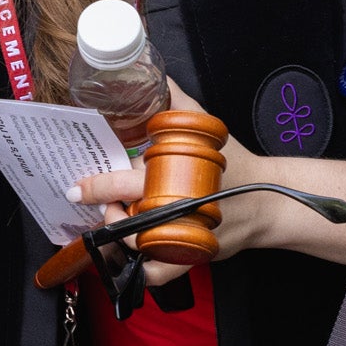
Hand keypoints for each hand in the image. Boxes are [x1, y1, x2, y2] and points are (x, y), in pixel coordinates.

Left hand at [69, 83, 345, 285]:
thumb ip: (177, 100)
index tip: (77, 188)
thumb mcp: (206, 125)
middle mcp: (174, 209)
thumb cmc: (234, 162)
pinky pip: (158, 274)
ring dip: (122, 239)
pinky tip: (137, 257)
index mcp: (172, 177)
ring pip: (137, 247)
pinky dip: (144, 270)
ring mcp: (183, 237)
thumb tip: (155, 71)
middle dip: (107, 214)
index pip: (124, 183)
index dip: (97, 187)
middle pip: (126, 218)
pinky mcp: (193, 259)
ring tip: (120, 228)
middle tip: (100, 206)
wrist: (268, 200)